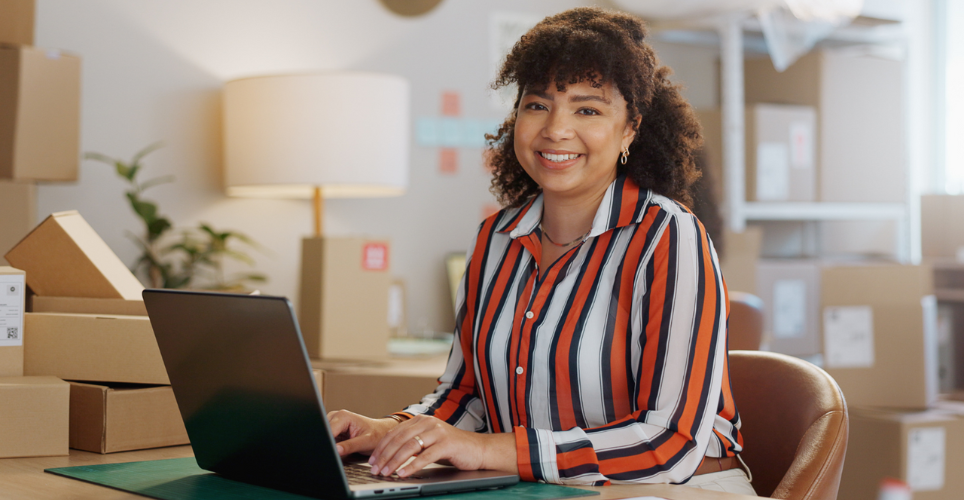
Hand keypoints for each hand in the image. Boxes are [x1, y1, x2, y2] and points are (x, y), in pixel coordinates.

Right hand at [327, 410, 398, 456]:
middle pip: (324, 434)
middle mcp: (336, 417)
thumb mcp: (365, 442)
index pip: (328, 432)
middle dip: (328, 445)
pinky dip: (332, 446)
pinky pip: (327, 439)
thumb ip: (350, 446)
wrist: (381, 432)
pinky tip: (340, 449)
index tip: (332, 452)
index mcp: (343, 416)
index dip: (329, 444)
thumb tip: (336, 450)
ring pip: (324, 437)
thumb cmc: (376, 434)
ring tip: (343, 449)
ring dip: (330, 446)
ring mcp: (333, 423)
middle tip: (339, 453)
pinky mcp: (333, 430)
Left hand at [368, 414, 516, 477]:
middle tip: (376, 469)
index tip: (372, 461)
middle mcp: (428, 422)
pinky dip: (412, 466)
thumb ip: (412, 443)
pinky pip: (426, 456)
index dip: (381, 447)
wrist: (479, 450)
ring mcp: (438, 432)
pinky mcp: (447, 443)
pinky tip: (404, 473)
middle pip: (399, 439)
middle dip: (385, 455)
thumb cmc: (452, 448)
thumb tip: (387, 456)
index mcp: (421, 420)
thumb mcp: (428, 442)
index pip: (395, 433)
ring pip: (410, 446)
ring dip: (395, 461)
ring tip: (386, 473)